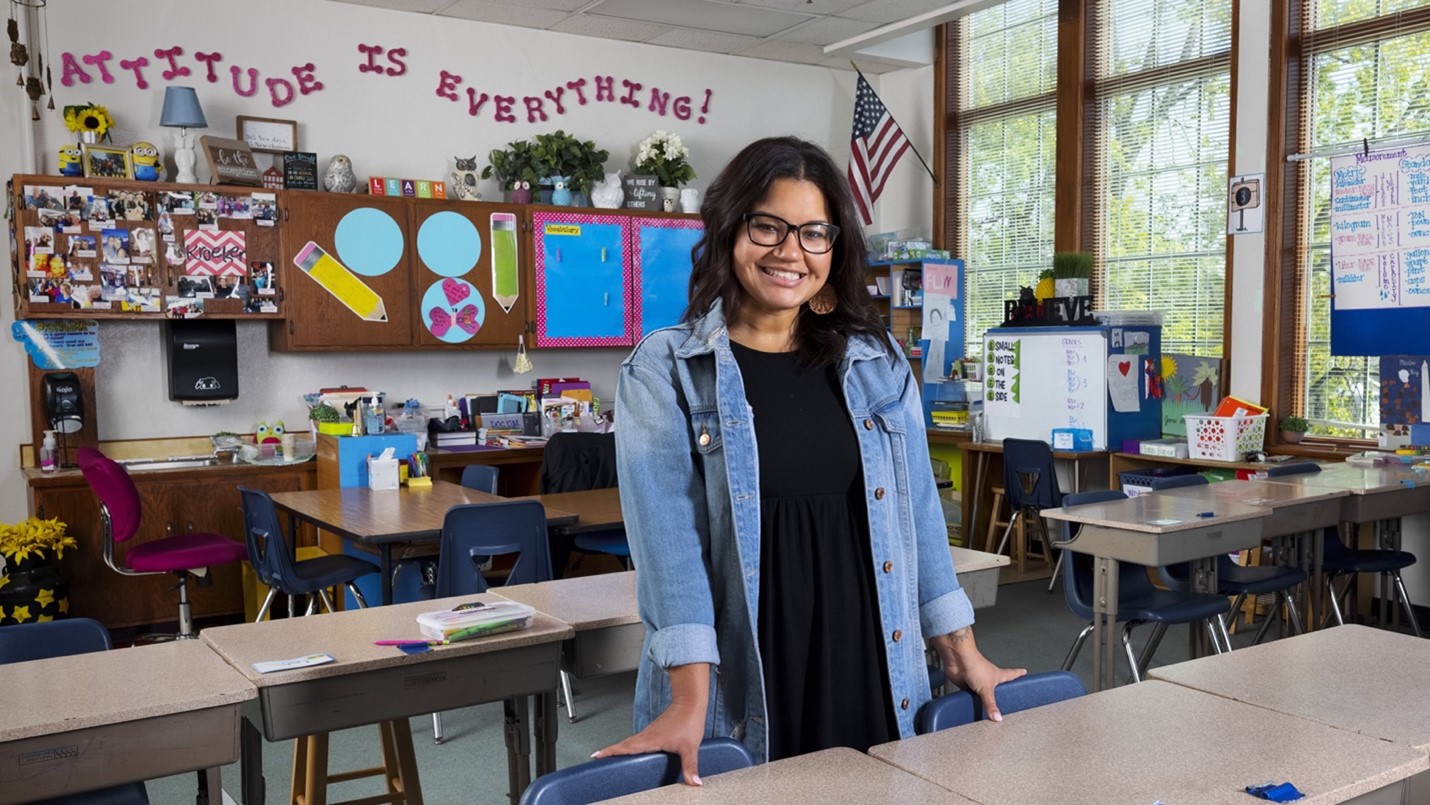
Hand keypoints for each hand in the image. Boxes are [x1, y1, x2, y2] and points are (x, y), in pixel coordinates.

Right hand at [592, 662, 709, 784]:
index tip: (597, 755)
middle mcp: (647, 735)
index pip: (626, 747)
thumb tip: (694, 781)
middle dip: (609, 751)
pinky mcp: (654, 730)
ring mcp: (650, 732)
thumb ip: (690, 766)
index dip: (611, 752)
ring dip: (619, 748)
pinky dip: (629, 745)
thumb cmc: (688, 720)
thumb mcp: (690, 747)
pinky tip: (632, 750)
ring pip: (630, 741)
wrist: (690, 702)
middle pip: (623, 744)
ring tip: (609, 755)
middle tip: (597, 757)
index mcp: (650, 740)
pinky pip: (637, 739)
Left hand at [935, 627, 1025, 721]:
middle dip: (1002, 688)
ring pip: (983, 692)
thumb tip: (998, 718)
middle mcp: (988, 677)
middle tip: (1009, 694)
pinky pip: (970, 695)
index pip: (1011, 674)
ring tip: (989, 706)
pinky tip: (971, 706)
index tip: (1024, 671)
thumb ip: (991, 704)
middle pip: (998, 683)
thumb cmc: (975, 665)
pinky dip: (971, 700)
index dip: (1018, 673)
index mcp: (998, 676)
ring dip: (985, 698)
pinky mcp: (967, 684)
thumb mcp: (986, 688)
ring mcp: (977, 680)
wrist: (958, 659)